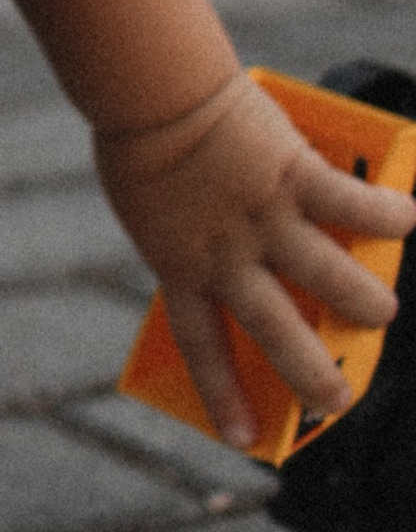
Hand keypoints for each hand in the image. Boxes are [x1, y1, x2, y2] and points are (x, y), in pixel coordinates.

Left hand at [98, 73, 412, 448]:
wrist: (151, 91)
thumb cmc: (141, 138)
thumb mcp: (152, 208)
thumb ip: (188, 235)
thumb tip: (230, 244)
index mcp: (180, 268)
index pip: (203, 349)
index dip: (224, 396)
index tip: (243, 439)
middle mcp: (226, 257)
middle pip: (276, 334)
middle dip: (313, 376)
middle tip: (338, 399)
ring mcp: (264, 220)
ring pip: (331, 280)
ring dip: (365, 300)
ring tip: (379, 311)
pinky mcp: (294, 177)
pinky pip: (354, 205)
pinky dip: (387, 213)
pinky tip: (405, 217)